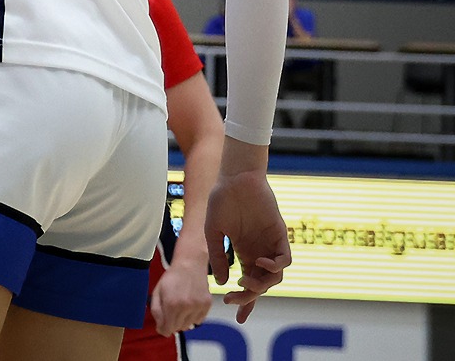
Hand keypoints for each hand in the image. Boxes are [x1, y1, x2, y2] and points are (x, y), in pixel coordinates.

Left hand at [151, 249, 213, 334]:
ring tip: (180, 307)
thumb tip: (160, 327)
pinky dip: (193, 317)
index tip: (161, 327)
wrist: (190, 265)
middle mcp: (186, 307)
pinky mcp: (207, 305)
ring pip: (188, 326)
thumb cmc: (173, 277)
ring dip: (182, 321)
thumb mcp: (157, 292)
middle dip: (171, 323)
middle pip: (177, 329)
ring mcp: (198, 307)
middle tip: (170, 312)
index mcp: (171, 304)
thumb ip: (156, 310)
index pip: (167, 329)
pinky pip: (199, 321)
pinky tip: (189, 306)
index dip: (162, 329)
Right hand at [204, 157, 291, 321]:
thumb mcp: (213, 232)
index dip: (245, 302)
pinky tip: (260, 264)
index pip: (248, 283)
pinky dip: (275, 267)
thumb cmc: (221, 201)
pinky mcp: (280, 236)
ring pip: (275, 277)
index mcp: (243, 252)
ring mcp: (270, 245)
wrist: (235, 178)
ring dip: (262, 285)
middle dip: (248, 297)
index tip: (238, 317)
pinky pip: (284, 260)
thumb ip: (218, 256)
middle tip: (233, 300)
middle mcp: (259, 251)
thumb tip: (223, 283)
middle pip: (261, 285)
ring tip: (246, 281)